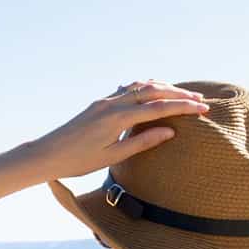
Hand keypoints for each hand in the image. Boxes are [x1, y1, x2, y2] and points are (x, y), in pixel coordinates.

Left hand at [28, 80, 210, 180]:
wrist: (45, 154)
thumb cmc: (77, 161)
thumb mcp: (112, 157)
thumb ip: (142, 142)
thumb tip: (170, 130)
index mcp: (118, 118)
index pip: (159, 108)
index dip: (183, 107)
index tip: (203, 109)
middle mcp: (112, 104)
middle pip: (153, 91)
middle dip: (178, 94)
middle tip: (200, 99)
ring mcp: (104, 101)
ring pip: (140, 86)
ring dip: (163, 87)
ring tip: (182, 94)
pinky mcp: (99, 103)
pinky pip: (127, 89)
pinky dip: (145, 87)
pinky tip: (153, 91)